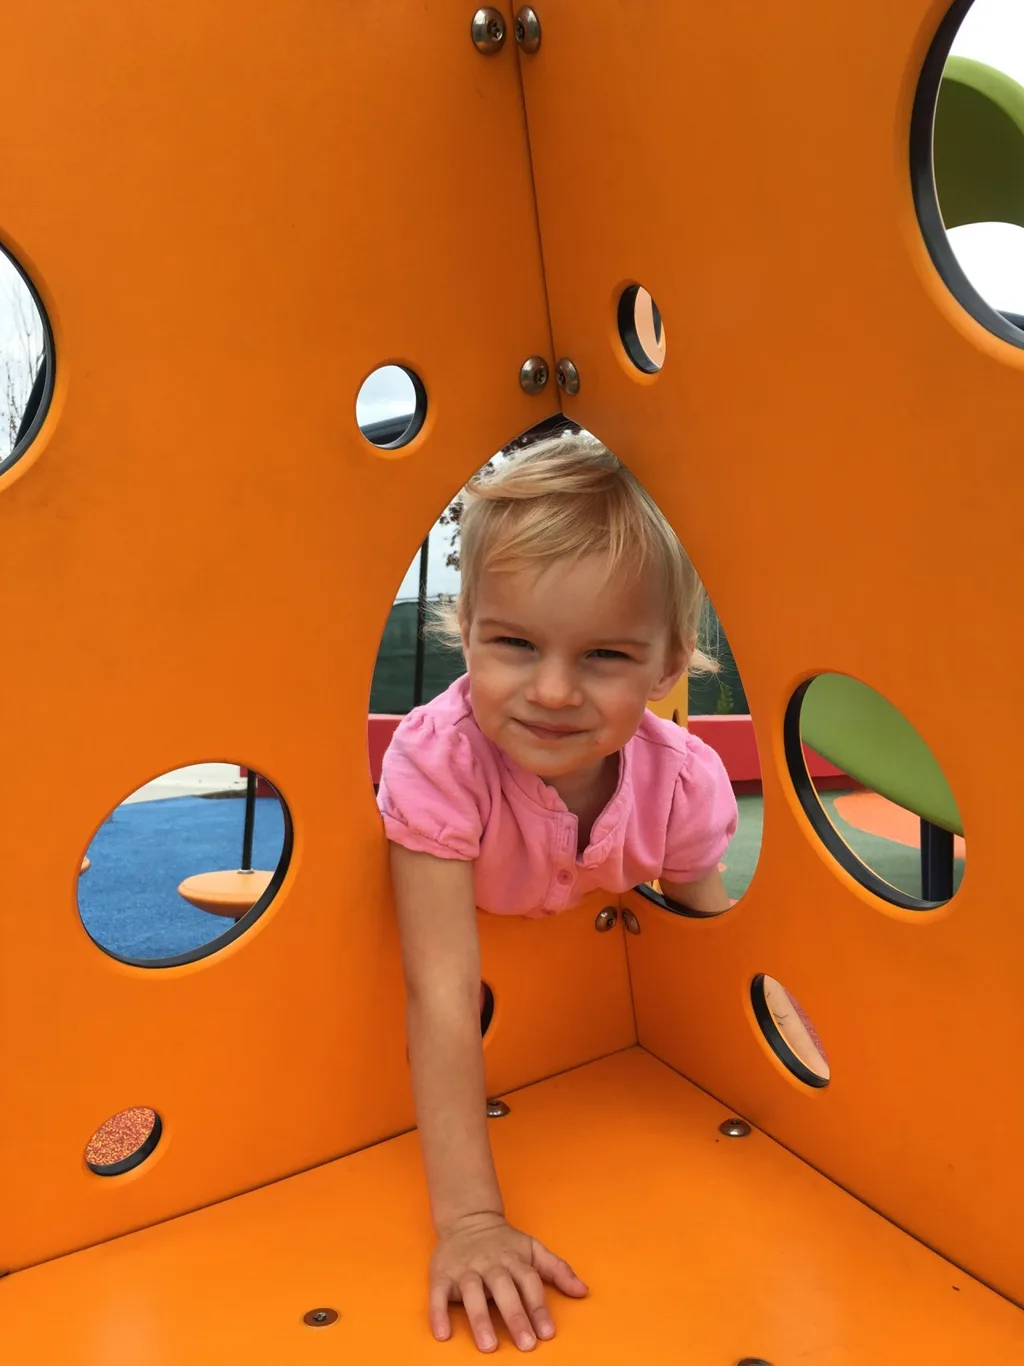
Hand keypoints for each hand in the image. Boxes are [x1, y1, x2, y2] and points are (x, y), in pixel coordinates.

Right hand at [429, 1211, 587, 1351]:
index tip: (548, 1333)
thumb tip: (583, 1291)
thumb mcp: (533, 1249)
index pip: (529, 1282)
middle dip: (516, 1316)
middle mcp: (490, 1264)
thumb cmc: (505, 1242)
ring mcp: (465, 1268)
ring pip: (472, 1292)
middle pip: (504, 1289)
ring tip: (489, 1346)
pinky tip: (443, 1334)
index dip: (539, 1307)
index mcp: (514, 1259)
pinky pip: (437, 1294)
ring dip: (480, 1318)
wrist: (468, 1218)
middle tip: (526, 1344)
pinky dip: (438, 1313)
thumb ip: (558, 1270)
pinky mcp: (442, 1274)